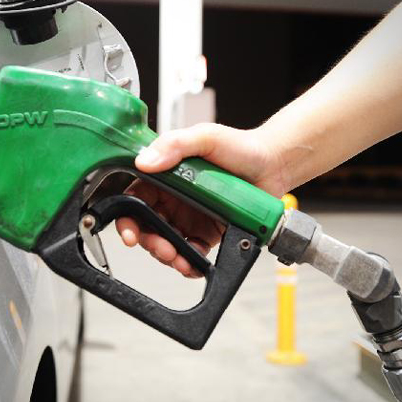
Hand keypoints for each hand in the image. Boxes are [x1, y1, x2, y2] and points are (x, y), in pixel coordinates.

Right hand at [115, 123, 287, 276]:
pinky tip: (193, 264)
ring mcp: (189, 217)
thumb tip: (144, 161)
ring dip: (168, 255)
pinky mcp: (207, 233)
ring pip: (166, 243)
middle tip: (162, 249)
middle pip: (147, 226)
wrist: (274, 165)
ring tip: (179, 259)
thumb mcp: (205, 137)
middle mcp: (172, 198)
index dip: (127, 218)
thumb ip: (174, 144)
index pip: (134, 197)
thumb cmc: (240, 146)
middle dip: (150, 242)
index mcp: (164, 175)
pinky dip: (189, 262)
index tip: (129, 233)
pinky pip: (192, 252)